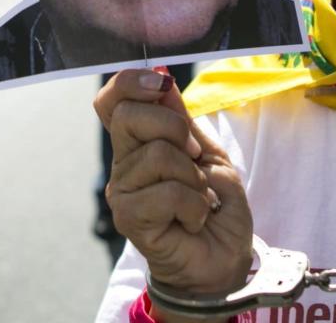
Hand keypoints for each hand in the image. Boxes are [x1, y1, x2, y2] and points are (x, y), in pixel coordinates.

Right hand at [95, 69, 252, 298]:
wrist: (223, 258)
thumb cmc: (216, 208)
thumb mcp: (208, 154)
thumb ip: (183, 120)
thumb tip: (161, 78)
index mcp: (139, 143)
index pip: (112, 100)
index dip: (130, 83)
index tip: (161, 85)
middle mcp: (124, 164)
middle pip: (128, 116)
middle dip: (174, 129)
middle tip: (194, 158)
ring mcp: (123, 191)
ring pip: (157, 155)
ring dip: (193, 178)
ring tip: (199, 199)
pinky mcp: (130, 218)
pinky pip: (166, 192)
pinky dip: (193, 204)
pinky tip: (193, 219)